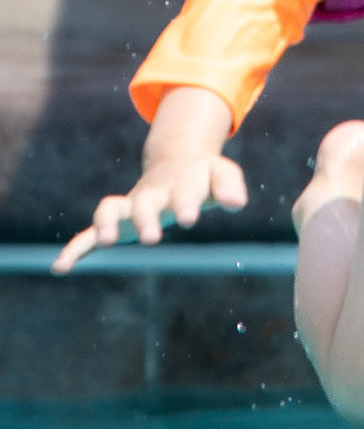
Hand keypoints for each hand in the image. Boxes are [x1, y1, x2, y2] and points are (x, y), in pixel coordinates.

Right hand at [51, 86, 244, 274]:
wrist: (177, 161)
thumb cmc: (202, 176)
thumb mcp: (221, 175)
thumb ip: (230, 185)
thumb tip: (237, 202)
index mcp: (181, 183)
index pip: (184, 192)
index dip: (186, 203)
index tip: (190, 216)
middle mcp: (151, 194)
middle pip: (145, 203)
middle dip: (146, 218)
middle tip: (152, 237)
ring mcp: (130, 206)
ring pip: (111, 210)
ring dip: (106, 223)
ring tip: (107, 242)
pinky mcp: (115, 220)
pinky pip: (90, 232)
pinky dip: (76, 248)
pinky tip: (61, 267)